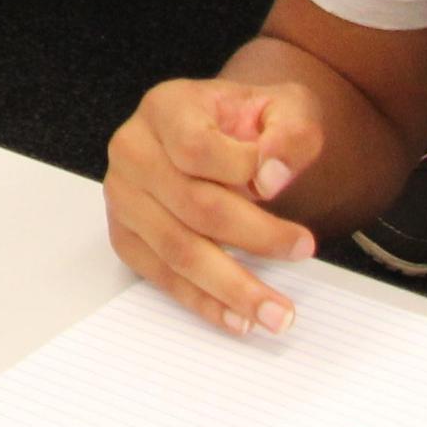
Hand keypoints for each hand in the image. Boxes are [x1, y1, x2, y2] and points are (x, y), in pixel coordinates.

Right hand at [102, 79, 323, 336]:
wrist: (221, 133)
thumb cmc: (249, 124)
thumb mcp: (283, 108)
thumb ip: (289, 134)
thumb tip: (271, 177)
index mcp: (166, 109)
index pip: (195, 147)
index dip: (240, 170)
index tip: (280, 188)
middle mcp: (133, 151)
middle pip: (192, 205)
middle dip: (255, 238)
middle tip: (302, 253)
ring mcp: (123, 198)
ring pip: (177, 250)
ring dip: (231, 287)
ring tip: (276, 313)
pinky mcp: (126, 236)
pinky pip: (162, 277)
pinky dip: (202, 302)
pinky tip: (237, 318)